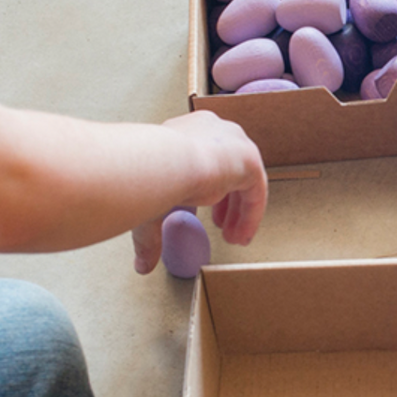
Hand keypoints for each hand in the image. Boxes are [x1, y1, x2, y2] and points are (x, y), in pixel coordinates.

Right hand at [132, 110, 267, 273]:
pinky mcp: (249, 158)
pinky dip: (250, 216)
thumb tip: (141, 266)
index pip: (202, 158)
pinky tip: (241, 235)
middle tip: (221, 226)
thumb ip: (151, 236)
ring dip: (239, 213)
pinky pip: (255, 191)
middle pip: (228, 167)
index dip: (204, 189)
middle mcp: (212, 130)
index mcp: (186, 131)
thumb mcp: (148, 209)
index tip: (202, 211)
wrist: (161, 163)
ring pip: (244, 181)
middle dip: (226, 201)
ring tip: (233, 238)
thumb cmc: (146, 178)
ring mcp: (233, 141)